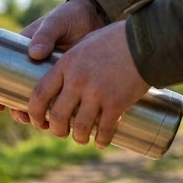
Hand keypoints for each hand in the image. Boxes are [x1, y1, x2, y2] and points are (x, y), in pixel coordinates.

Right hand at [0, 0, 106, 122]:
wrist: (97, 17)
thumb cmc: (70, 16)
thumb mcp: (56, 22)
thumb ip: (46, 34)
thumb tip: (34, 53)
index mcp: (23, 52)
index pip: (2, 76)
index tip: (0, 107)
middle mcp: (32, 67)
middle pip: (19, 94)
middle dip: (19, 110)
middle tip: (25, 118)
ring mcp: (50, 76)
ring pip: (39, 102)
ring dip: (38, 116)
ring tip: (44, 125)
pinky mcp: (67, 82)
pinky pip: (59, 101)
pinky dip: (58, 113)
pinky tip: (61, 122)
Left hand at [26, 20, 150, 148]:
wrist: (147, 40)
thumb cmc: (115, 39)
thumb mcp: (84, 44)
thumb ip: (71, 62)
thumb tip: (61, 79)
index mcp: (65, 65)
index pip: (40, 94)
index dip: (34, 112)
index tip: (36, 120)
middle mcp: (77, 81)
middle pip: (57, 116)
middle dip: (56, 130)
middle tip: (60, 133)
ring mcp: (97, 93)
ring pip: (80, 127)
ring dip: (79, 138)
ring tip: (81, 139)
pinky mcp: (117, 103)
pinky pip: (105, 129)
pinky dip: (102, 140)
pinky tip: (101, 143)